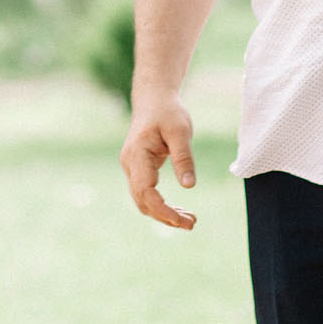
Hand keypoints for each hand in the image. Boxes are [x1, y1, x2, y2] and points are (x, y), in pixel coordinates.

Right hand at [120, 94, 198, 229]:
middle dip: (165, 216)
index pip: (145, 191)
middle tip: (192, 223)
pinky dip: (160, 204)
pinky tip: (178, 210)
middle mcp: (130, 164)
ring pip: (143, 200)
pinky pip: (145, 193)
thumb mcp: (180, 131)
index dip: (163, 210)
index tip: (184, 220)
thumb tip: (189, 186)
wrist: (153, 99)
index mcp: (137, 154)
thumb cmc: (167, 112)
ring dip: (163, 213)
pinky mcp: (137, 168)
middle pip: (142, 201)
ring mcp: (131, 167)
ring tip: (189, 220)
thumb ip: (183, 158)